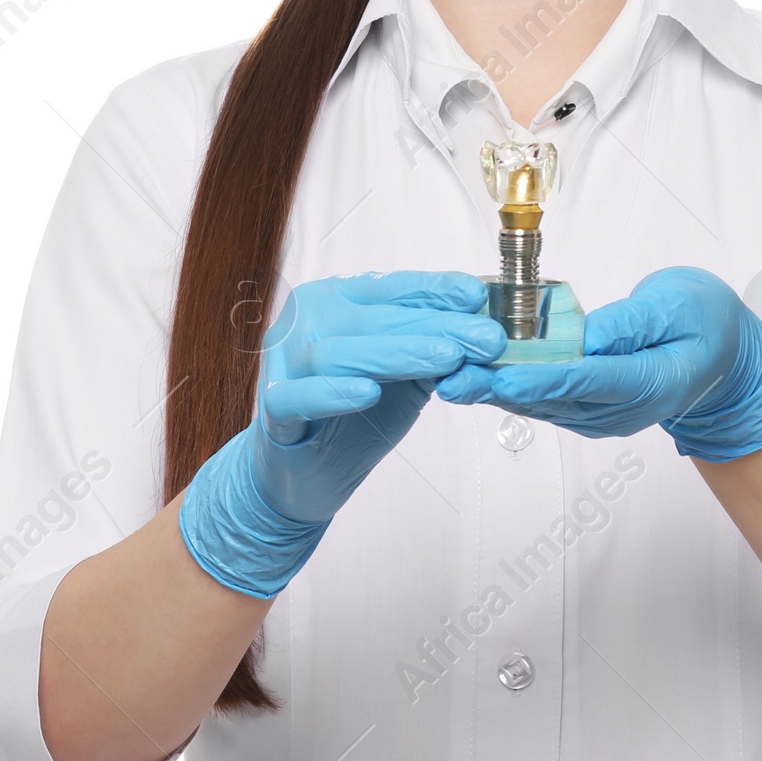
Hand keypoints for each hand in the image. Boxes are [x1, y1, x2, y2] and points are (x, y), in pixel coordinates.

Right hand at [179, 271, 506, 595]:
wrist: (306, 472)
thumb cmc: (357, 414)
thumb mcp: (406, 377)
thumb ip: (435, 350)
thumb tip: (487, 329)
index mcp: (338, 301)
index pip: (391, 288)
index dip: (435, 289)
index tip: (479, 295)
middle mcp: (309, 322)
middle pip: (374, 319)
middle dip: (436, 326)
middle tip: (488, 337)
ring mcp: (285, 363)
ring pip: (340, 353)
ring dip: (397, 354)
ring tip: (447, 358)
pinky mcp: (273, 409)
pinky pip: (298, 397)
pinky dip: (333, 393)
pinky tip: (369, 392)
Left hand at [435, 266, 761, 462]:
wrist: (722, 359)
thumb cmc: (703, 323)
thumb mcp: (680, 305)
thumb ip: (634, 322)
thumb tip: (589, 335)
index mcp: (650, 383)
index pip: (587, 381)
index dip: (539, 378)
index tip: (499, 373)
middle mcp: (620, 410)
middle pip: (552, 400)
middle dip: (498, 388)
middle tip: (451, 377)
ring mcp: (602, 416)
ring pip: (541, 405)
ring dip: (494, 391)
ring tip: (449, 376)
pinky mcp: (587, 410)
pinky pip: (543, 400)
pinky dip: (509, 386)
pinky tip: (474, 375)